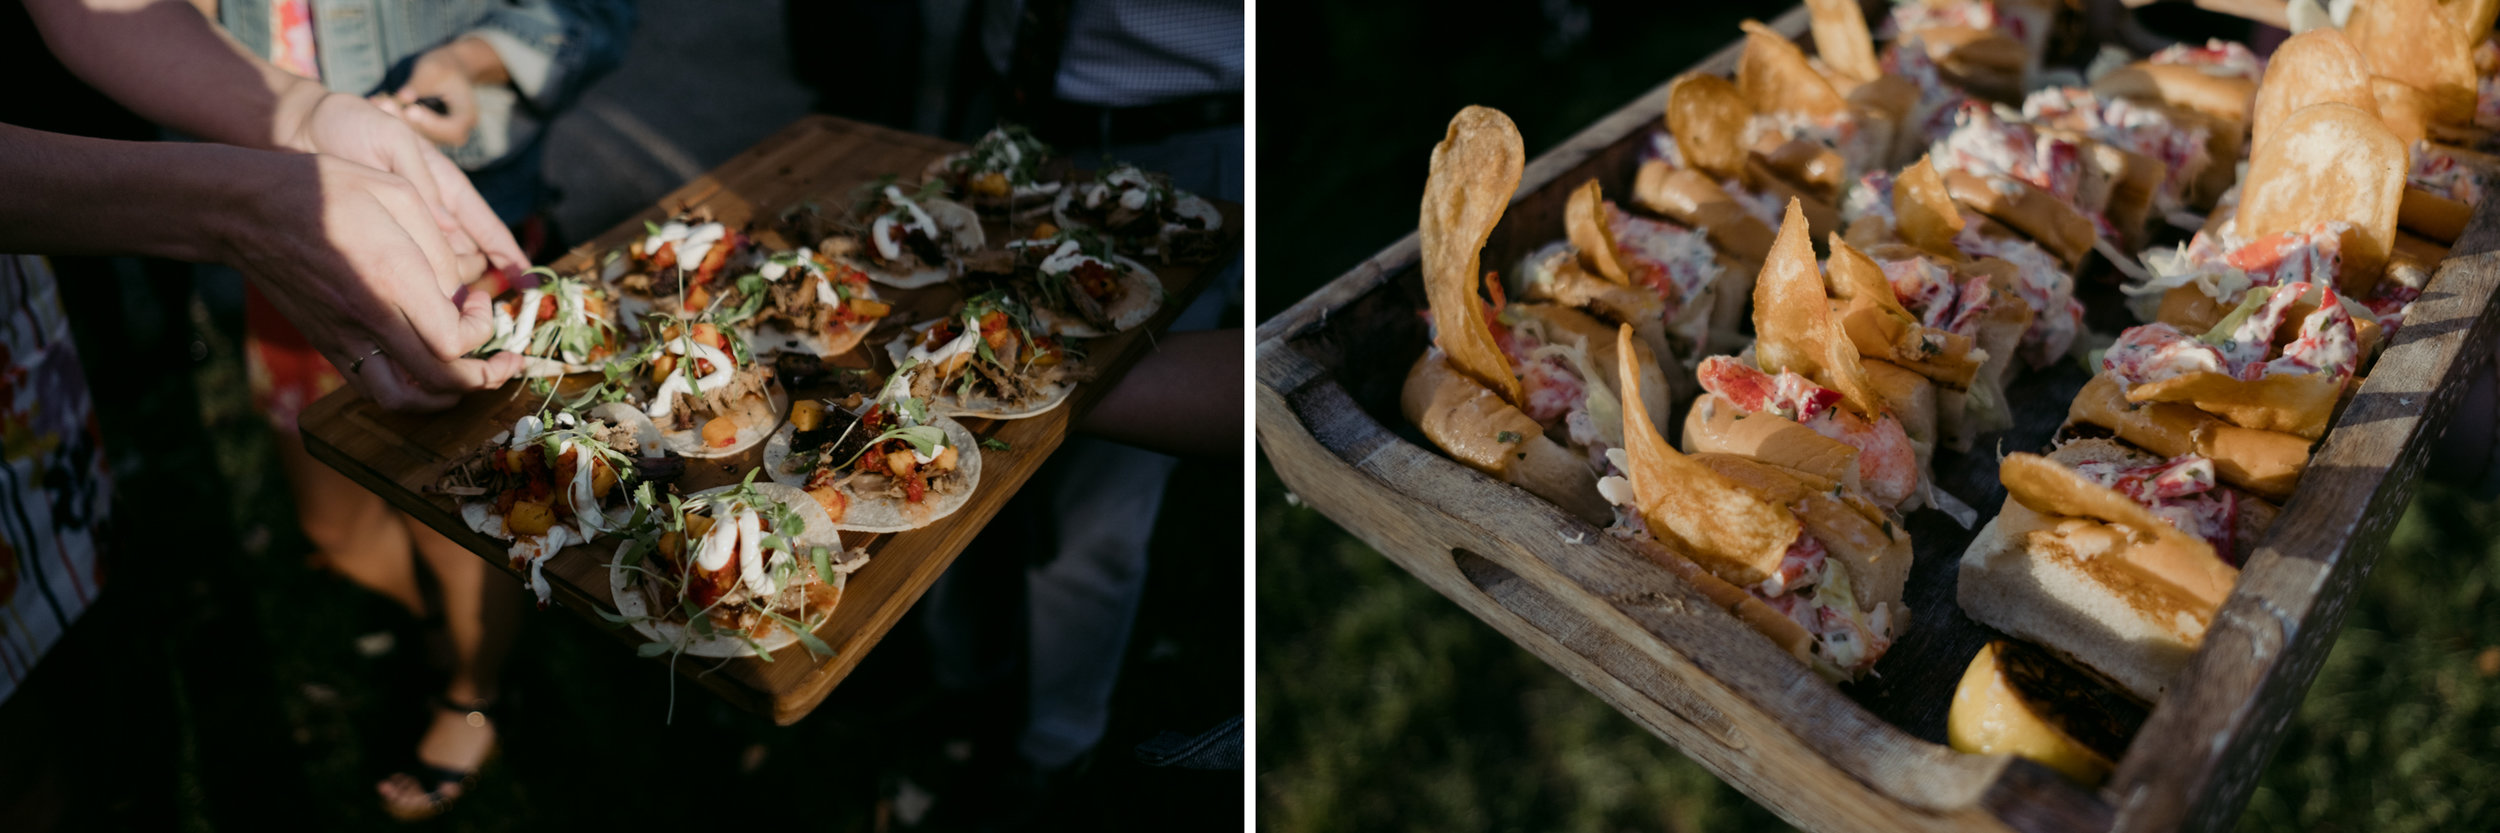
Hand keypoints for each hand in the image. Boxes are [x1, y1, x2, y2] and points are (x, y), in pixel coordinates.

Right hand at [226, 152, 523, 410]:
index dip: (482, 332)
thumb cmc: (324, 189)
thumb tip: (459, 292)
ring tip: (465, 377)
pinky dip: (406, 391)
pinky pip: (371, 388)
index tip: (481, 302)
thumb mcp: (398, 194)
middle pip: (440, 382)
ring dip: (443, 398)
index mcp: (393, 280)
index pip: (454, 342)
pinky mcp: (326, 343)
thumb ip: (439, 248)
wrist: (247, 210)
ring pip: (402, 401)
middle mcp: (369, 319)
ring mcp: (343, 338)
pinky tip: (421, 368)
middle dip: (484, 378)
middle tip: (502, 361)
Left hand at [289, 92, 526, 284]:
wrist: (298, 130)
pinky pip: (407, 272)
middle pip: (469, 258)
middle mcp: (432, 214)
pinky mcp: (378, 243)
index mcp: (446, 187)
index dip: (509, 256)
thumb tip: (446, 228)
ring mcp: (406, 231)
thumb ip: (421, 182)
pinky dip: (416, 287)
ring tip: (441, 303)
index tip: (530, 284)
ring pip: (441, 271)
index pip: (487, 228)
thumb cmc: (352, 125)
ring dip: (446, 288)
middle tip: (469, 300)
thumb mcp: (394, 142)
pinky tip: (413, 300)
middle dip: (476, 279)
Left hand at [370, 38, 490, 147]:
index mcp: (466, 116)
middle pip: (433, 136)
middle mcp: (456, 131)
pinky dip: (394, 118)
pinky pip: (410, 129)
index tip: (411, 109)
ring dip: (397, 121)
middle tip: (387, 105)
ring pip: (419, 136)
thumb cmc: (444, 66)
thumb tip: (403, 96)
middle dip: (409, 122)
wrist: (447, 70)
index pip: (452, 128)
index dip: (431, 122)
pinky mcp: (425, 133)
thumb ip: (420, 84)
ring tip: (379, 103)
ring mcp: (440, 134)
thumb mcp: (434, 69)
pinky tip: (376, 104)